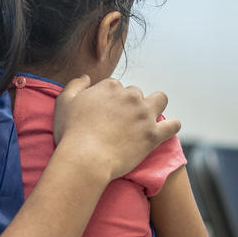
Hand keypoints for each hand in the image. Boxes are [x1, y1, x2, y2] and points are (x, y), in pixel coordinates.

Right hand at [53, 75, 180, 180]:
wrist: (85, 159)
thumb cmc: (71, 133)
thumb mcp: (64, 103)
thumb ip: (75, 85)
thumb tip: (86, 77)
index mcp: (110, 87)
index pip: (116, 87)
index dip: (111, 100)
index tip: (106, 113)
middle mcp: (130, 96)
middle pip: (136, 93)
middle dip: (131, 104)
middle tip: (122, 121)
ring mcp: (144, 115)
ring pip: (160, 100)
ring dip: (155, 105)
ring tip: (148, 118)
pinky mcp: (153, 135)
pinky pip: (173, 126)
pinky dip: (172, 126)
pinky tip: (166, 129)